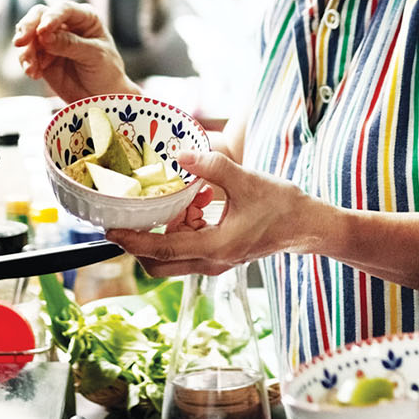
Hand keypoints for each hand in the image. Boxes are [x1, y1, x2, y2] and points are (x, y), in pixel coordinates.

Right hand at [11, 2, 133, 101]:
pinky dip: (27, 63)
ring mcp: (52, 39)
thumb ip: (69, 44)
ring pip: (30, 35)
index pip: (64, 9)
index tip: (42, 31)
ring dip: (26, 51)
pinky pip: (28, 54)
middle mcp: (66, 23)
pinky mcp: (42, 56)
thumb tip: (43, 36)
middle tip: (20, 42)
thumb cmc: (106, 71)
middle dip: (28, 27)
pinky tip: (33, 74)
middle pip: (39, 15)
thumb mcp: (94, 56)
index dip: (51, 17)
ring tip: (31, 69)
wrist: (101, 96)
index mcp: (85, 17)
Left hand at [104, 150, 312, 276]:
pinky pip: (188, 247)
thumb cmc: (283, 206)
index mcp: (216, 247)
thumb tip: (181, 153)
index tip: (109, 230)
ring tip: (185, 198)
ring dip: (166, 231)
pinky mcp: (219, 255)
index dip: (132, 241)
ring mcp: (215, 262)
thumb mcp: (248, 180)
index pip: (163, 250)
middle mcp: (211, 262)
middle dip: (138, 243)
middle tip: (126, 217)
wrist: (308, 226)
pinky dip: (183, 227)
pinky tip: (200, 201)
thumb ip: (213, 167)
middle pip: (158, 264)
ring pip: (172, 257)